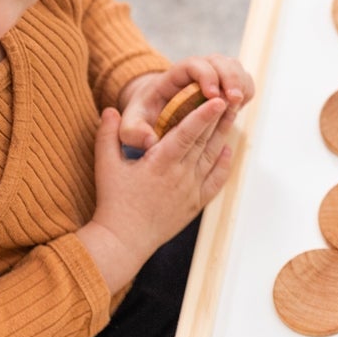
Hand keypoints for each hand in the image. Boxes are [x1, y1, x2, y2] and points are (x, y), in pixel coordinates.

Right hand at [81, 99, 234, 291]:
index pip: (187, 133)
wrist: (124, 240)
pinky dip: (224, 164)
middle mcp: (180, 175)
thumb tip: (109, 109)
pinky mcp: (196, 204)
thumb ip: (107, 135)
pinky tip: (227, 149)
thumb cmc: (113, 202)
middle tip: (231, 96)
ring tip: (233, 114)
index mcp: (160, 163)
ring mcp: (191, 190)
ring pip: (212, 157)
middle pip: (205, 141)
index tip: (218, 100)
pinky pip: (215, 181)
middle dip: (219, 117)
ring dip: (223, 134)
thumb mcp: (105, 165)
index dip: (203, 115)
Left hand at [117, 55, 253, 153]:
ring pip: (233, 67)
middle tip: (233, 99)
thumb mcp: (131, 125)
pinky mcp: (224, 88)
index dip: (205, 75)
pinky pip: (241, 81)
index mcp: (173, 77)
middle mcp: (195, 72)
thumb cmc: (144, 119)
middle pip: (219, 61)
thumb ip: (133, 133)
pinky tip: (241, 106)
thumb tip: (149, 142)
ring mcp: (212, 77)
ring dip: (240, 82)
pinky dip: (246, 89)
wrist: (154, 114)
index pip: (193, 64)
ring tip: (239, 103)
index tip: (211, 94)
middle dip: (229, 78)